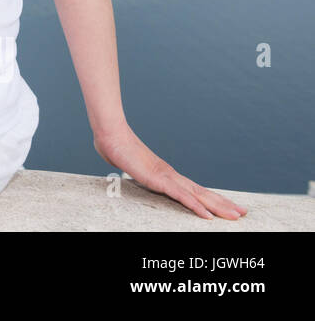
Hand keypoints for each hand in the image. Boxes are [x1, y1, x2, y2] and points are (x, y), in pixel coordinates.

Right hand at [93, 125, 247, 219]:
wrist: (110, 135)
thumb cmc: (114, 147)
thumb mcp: (127, 166)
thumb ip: (132, 170)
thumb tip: (126, 166)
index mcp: (165, 174)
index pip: (193, 189)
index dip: (210, 198)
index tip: (225, 205)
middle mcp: (171, 176)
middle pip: (202, 192)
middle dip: (223, 203)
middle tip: (243, 212)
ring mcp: (166, 178)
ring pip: (198, 196)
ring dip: (218, 207)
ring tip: (235, 215)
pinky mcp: (159, 180)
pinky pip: (181, 197)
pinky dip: (196, 207)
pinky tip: (208, 216)